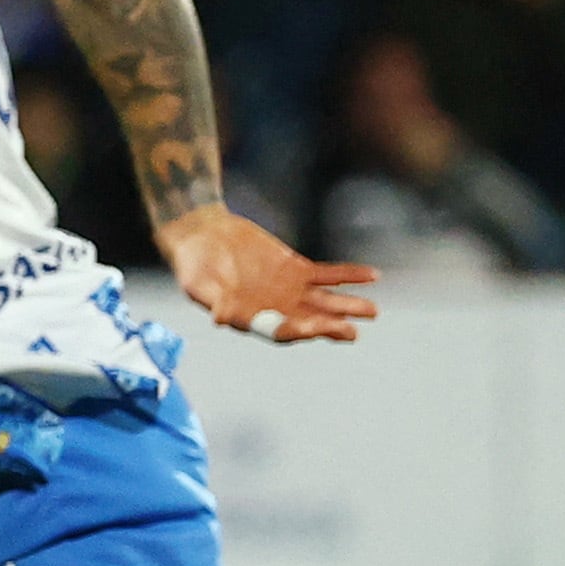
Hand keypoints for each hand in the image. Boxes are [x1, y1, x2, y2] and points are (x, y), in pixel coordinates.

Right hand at [159, 206, 374, 344]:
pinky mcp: (296, 268)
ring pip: (323, 302)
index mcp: (249, 318)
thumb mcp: (196, 282)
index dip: (299, 331)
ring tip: (371, 311)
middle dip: (330, 326)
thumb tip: (221, 317)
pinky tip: (371, 276)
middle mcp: (273, 308)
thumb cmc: (192, 262)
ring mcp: (287, 289)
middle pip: (307, 321)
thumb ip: (212, 298)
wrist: (201, 234)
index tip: (316, 330)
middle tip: (351, 331)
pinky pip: (328, 275)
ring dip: (347, 307)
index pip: (278, 330)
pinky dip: (349, 275)